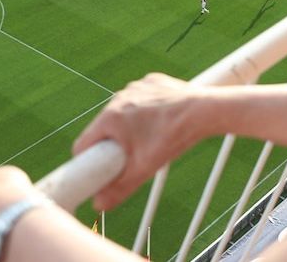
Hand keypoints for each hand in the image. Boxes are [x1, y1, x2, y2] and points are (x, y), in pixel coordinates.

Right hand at [73, 73, 212, 210]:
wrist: (203, 110)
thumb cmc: (173, 137)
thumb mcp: (144, 168)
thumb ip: (119, 189)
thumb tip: (99, 205)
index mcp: (110, 117)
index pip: (83, 144)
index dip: (89, 161)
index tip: (100, 170)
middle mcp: (118, 98)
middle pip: (102, 129)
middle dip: (112, 145)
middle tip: (131, 157)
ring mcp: (134, 87)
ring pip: (121, 114)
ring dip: (128, 127)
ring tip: (149, 139)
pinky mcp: (150, 82)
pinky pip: (139, 100)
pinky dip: (145, 110)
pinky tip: (160, 119)